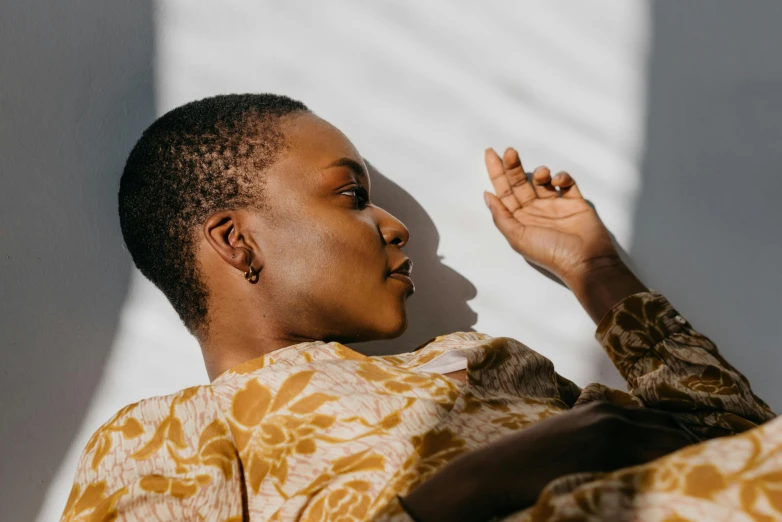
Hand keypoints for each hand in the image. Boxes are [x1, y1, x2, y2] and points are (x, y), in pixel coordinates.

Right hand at [401, 402, 698, 521]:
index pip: (663, 421)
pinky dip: (666, 473)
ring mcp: (609, 433)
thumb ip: (603, 436)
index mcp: (605, 408)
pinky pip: (648, 464)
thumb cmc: (534, 458)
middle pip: (672, 431)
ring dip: (684, 461)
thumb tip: (635, 452)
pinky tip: (675, 486)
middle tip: (708, 468)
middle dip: (692, 449)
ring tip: (701, 480)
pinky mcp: (604, 456)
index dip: (684, 439)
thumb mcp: (573, 437)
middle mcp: (612, 414)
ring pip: (667, 446)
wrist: (500, 469)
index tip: (700, 455)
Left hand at [483, 147, 617, 285]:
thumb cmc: (550, 252)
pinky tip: (557, 180)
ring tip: (542, 173)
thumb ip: (501, 216)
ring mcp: (555, 205)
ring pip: (542, 181)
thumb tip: (487, 195)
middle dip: (513, 167)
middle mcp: (535, 211)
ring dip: (540, 173)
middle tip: (509, 151)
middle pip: (520, 183)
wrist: (586, 260)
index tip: (490, 154)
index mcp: (520, 220)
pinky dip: (561, 177)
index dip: (496, 174)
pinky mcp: (575, 202)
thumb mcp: (518, 238)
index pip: (505, 192)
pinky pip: (566, 183)